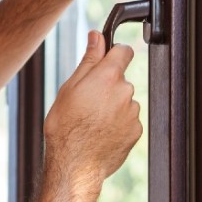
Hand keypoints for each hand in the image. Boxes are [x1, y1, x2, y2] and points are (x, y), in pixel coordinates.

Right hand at [43, 30, 142, 185]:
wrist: (75, 164)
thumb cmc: (66, 127)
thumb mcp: (69, 88)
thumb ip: (89, 60)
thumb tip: (97, 37)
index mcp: (107, 77)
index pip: (124, 51)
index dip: (114, 54)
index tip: (106, 61)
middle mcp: (125, 92)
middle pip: (120, 80)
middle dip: (107, 86)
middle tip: (86, 102)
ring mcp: (132, 113)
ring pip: (124, 101)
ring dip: (112, 106)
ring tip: (92, 122)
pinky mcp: (136, 131)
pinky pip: (128, 120)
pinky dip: (118, 124)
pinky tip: (100, 133)